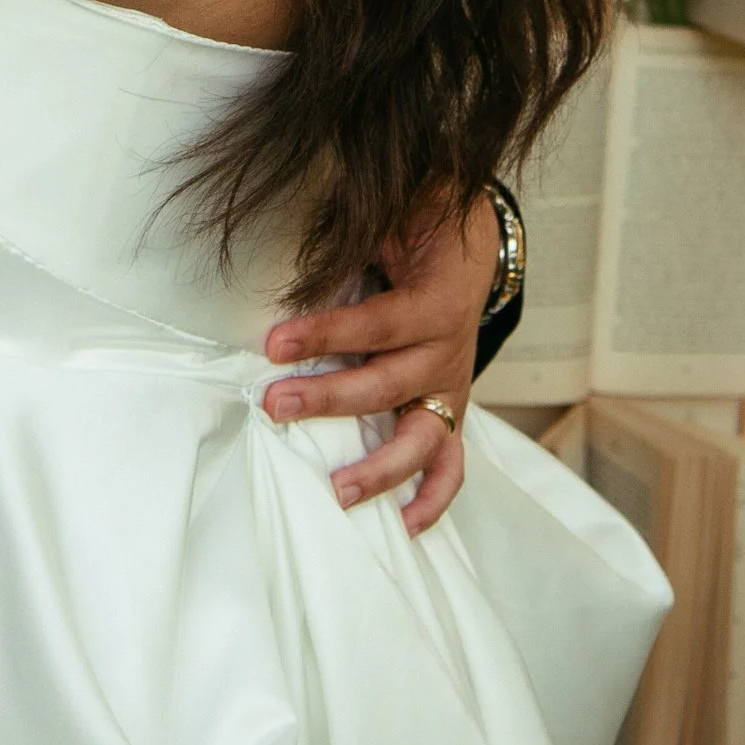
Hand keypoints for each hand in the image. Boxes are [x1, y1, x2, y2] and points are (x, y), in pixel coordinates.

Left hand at [259, 190, 495, 534]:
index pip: (376, 324)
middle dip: (328, 399)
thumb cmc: (419, 228)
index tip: (274, 344)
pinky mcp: (450, 409)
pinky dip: (432, 498)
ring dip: (379, 468)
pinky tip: (403, 525)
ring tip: (337, 491)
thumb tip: (288, 236)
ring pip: (420, 438)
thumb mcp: (391, 219)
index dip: (326, 334)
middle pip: (387, 386)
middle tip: (275, 406)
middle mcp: (447, 352)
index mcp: (435, 302)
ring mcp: (451, 388)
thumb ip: (352, 236)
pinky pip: (451, 464)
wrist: (469, 245)